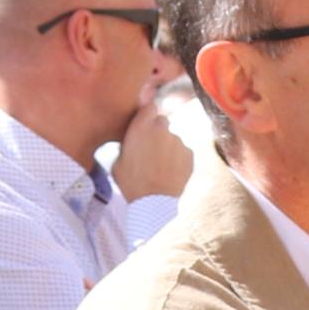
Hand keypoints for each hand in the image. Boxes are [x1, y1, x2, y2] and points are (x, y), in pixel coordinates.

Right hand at [111, 87, 192, 203]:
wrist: (153, 202)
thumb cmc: (130, 182)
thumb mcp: (118, 159)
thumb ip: (128, 142)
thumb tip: (132, 140)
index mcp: (141, 125)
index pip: (149, 107)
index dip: (147, 116)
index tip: (145, 125)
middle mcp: (161, 127)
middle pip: (162, 122)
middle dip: (157, 132)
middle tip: (151, 150)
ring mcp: (178, 140)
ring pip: (173, 139)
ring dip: (168, 147)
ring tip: (160, 167)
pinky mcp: (190, 153)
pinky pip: (183, 151)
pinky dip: (178, 159)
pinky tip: (170, 172)